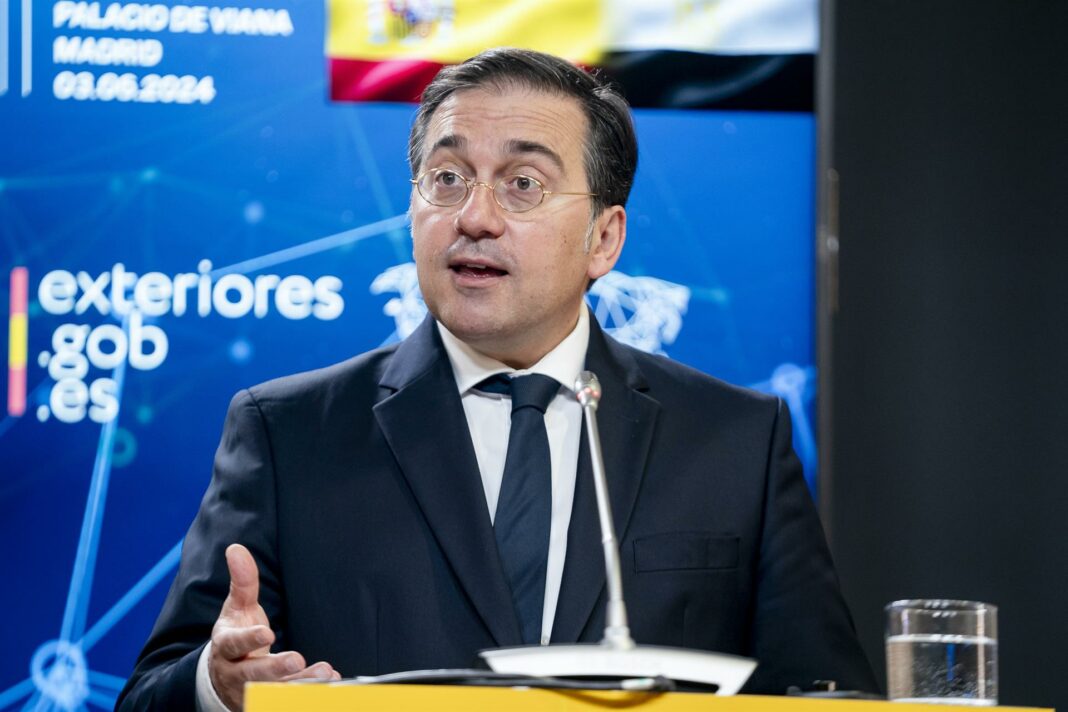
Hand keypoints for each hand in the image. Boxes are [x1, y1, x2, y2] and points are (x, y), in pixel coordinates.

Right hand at [209, 544, 340, 710]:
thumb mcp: (236, 609)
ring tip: (324, 672)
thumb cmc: (235, 636)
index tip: (266, 634)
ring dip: (300, 683)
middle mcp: (236, 673)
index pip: (233, 644)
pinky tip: (331, 680)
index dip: (249, 640)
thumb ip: (242, 582)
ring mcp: (250, 691)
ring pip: (274, 692)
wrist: (222, 678)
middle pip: (252, 675)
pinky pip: (287, 699)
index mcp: (226, 647)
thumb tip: (236, 549)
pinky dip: (309, 692)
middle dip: (274, 669)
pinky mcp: (265, 701)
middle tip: (296, 659)